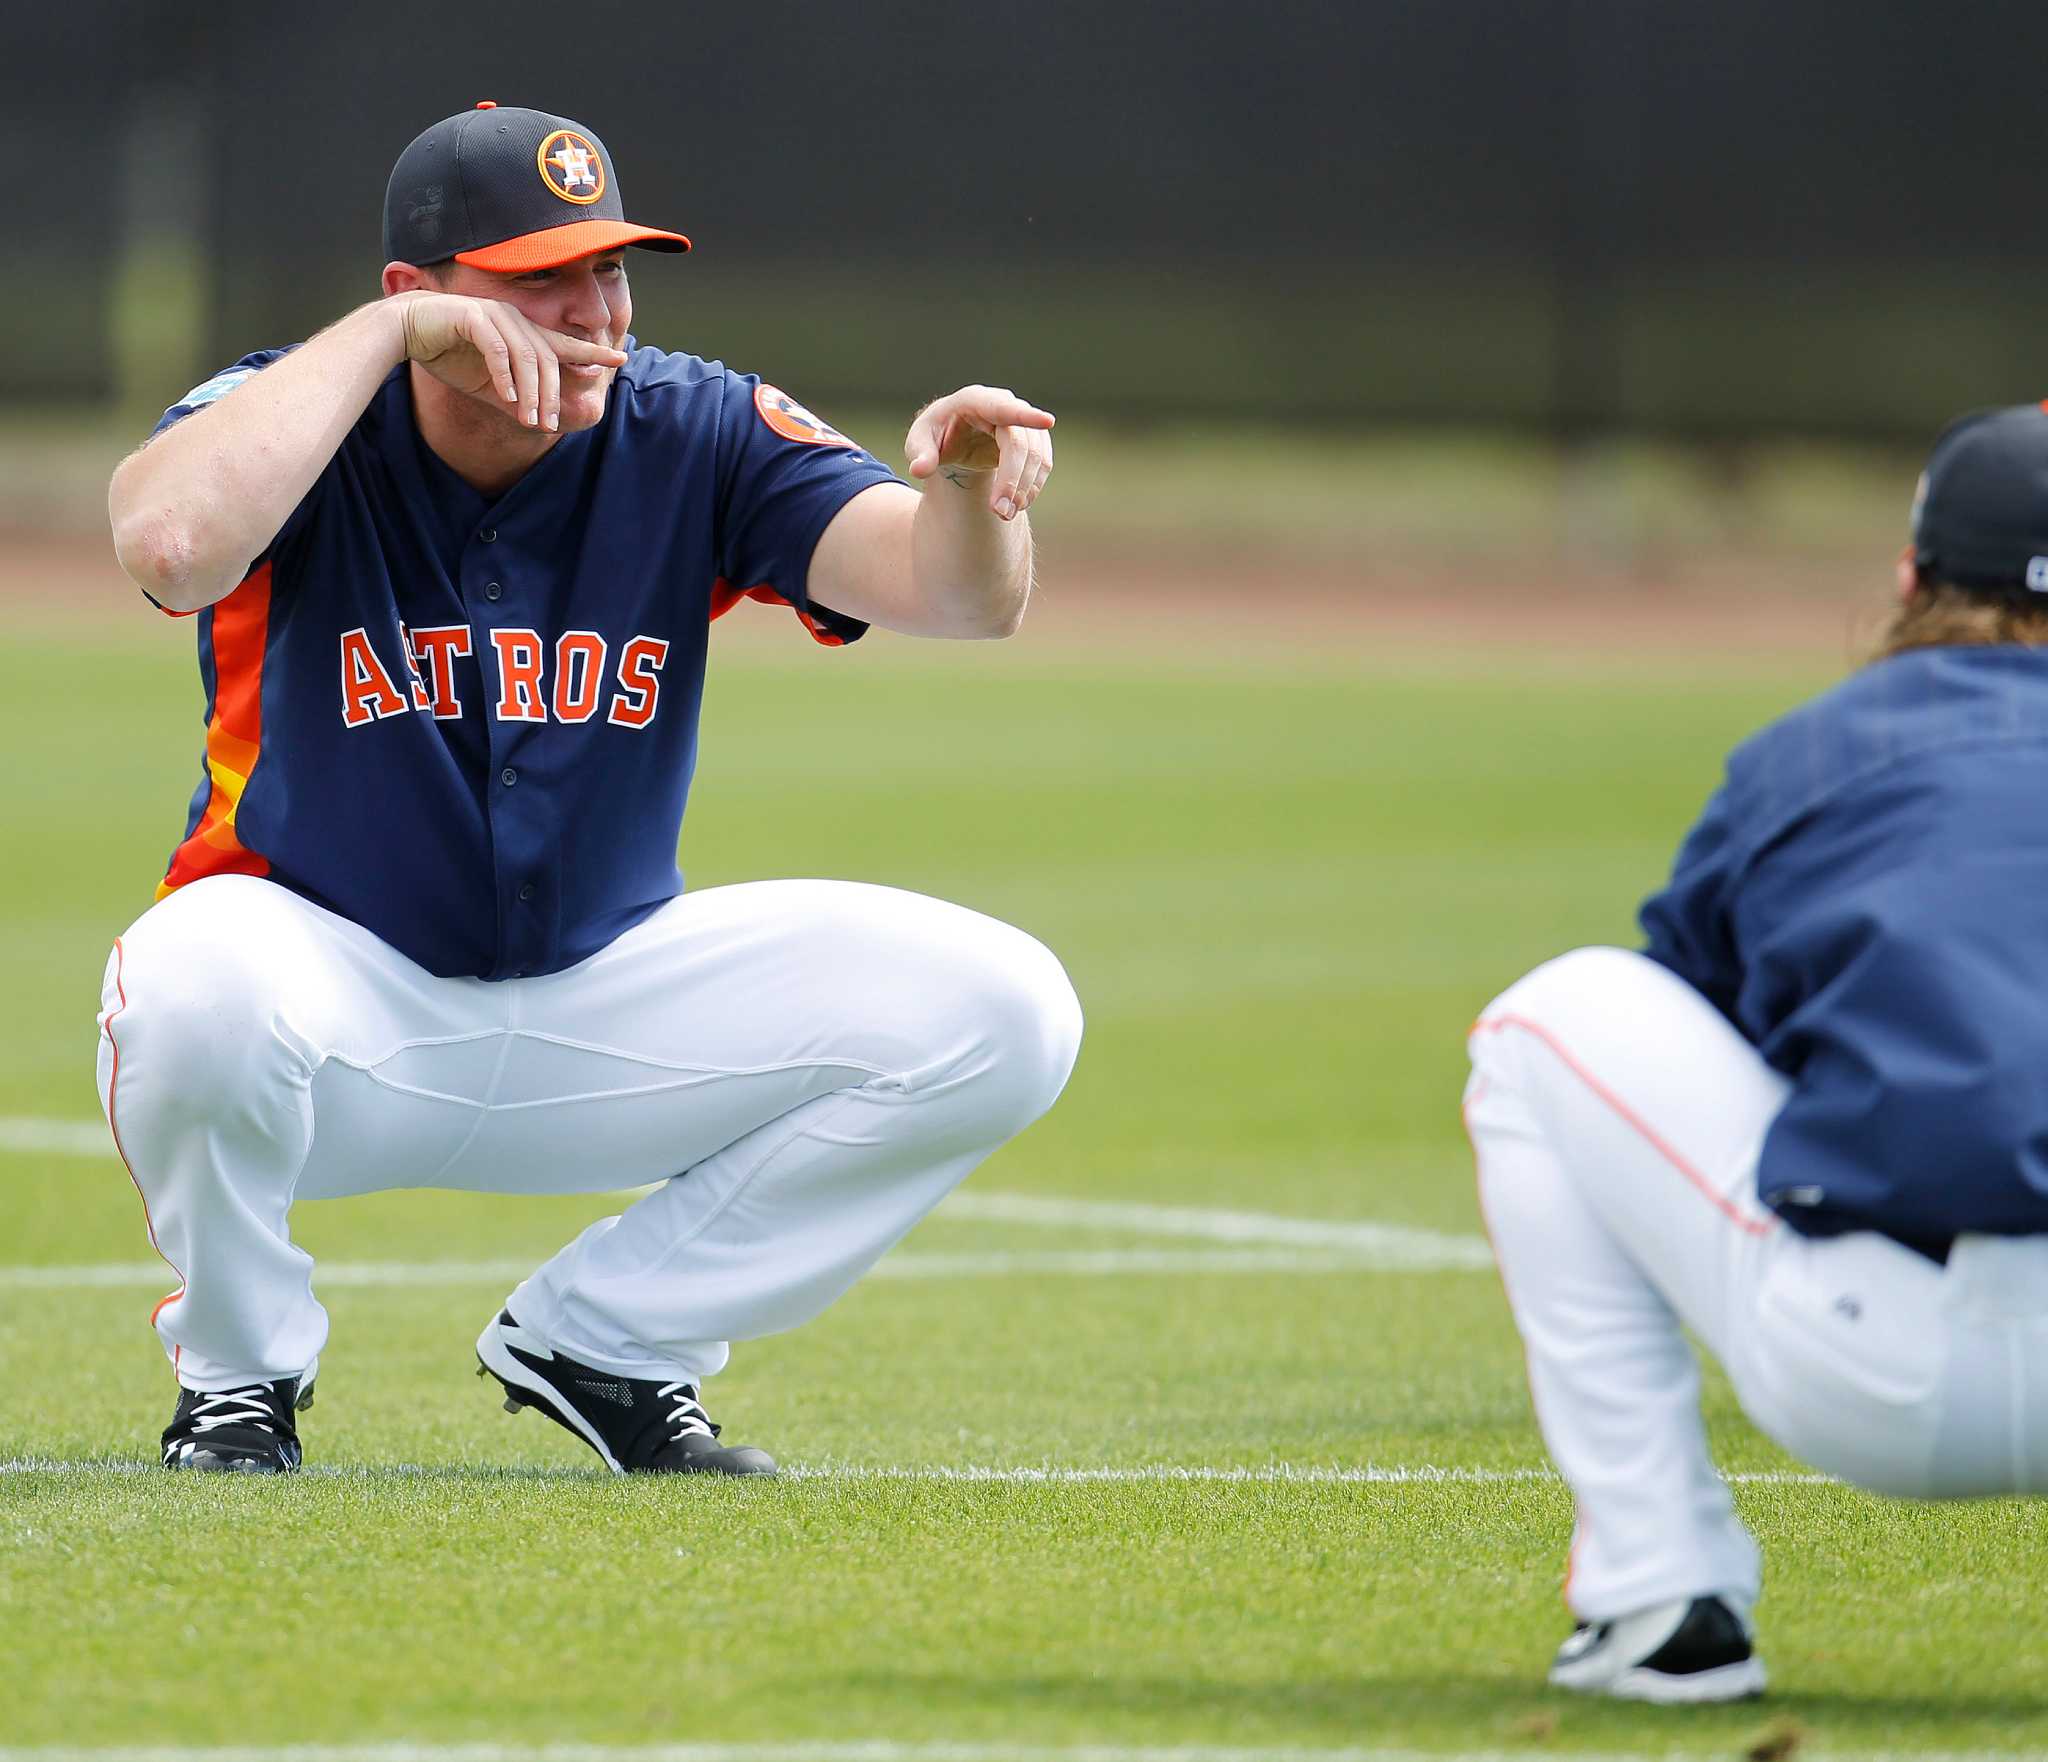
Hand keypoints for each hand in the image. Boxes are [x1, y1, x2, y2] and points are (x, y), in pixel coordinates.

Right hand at [394, 292, 626, 431]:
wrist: (405, 331)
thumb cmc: (447, 354)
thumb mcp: (488, 385)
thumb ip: (515, 398)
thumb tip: (540, 420)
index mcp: (522, 333)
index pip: (563, 345)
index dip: (592, 351)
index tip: (620, 359)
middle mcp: (514, 320)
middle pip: (547, 359)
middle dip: (550, 396)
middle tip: (548, 426)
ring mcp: (495, 316)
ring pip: (526, 356)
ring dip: (530, 392)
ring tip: (529, 419)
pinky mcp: (472, 317)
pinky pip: (497, 349)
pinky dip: (504, 375)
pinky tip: (507, 398)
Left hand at [905, 386, 1054, 520]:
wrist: (953, 438)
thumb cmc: (935, 436)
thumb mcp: (918, 442)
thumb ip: (919, 454)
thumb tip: (920, 469)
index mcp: (974, 401)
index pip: (1002, 407)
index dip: (1024, 415)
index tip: (1047, 421)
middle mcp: (1003, 405)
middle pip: (1019, 443)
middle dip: (1012, 480)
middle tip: (999, 513)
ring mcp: (1022, 422)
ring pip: (1036, 456)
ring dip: (1024, 489)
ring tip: (1004, 514)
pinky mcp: (1034, 439)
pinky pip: (1042, 464)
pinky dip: (1031, 487)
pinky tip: (1016, 504)